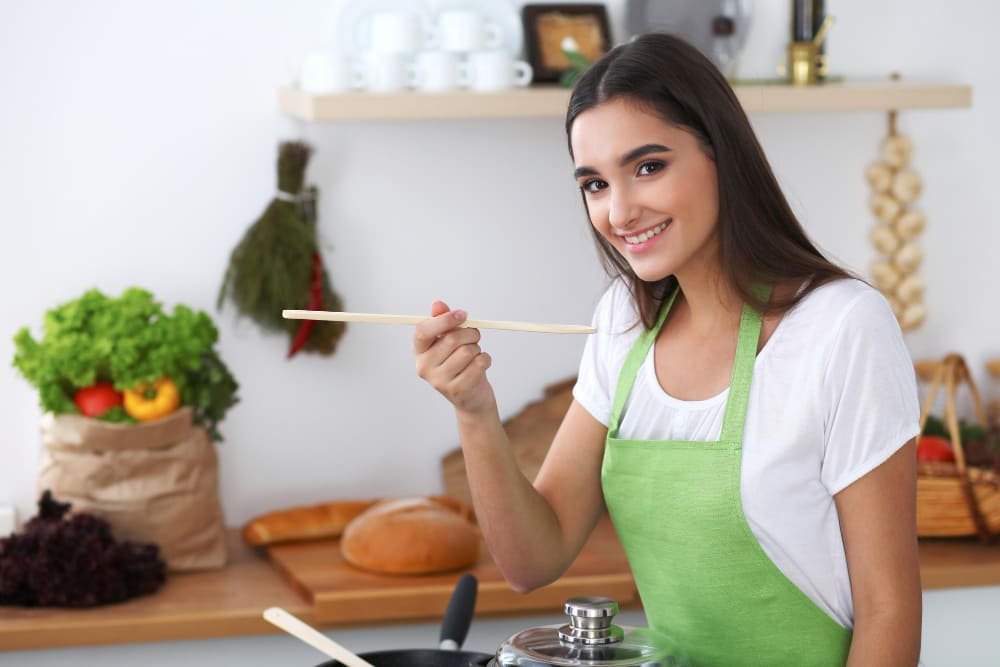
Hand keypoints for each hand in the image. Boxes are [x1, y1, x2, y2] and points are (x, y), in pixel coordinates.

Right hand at [413, 300, 495, 415]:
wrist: (470, 397)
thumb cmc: (459, 363)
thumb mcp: (449, 340)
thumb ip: (443, 321)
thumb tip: (437, 304)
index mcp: (419, 351)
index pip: (423, 331)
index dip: (444, 319)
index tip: (462, 314)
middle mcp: (424, 367)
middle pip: (451, 339)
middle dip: (470, 333)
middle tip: (474, 336)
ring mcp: (439, 381)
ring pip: (467, 351)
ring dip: (477, 348)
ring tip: (474, 354)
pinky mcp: (457, 390)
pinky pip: (479, 364)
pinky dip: (486, 360)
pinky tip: (481, 365)